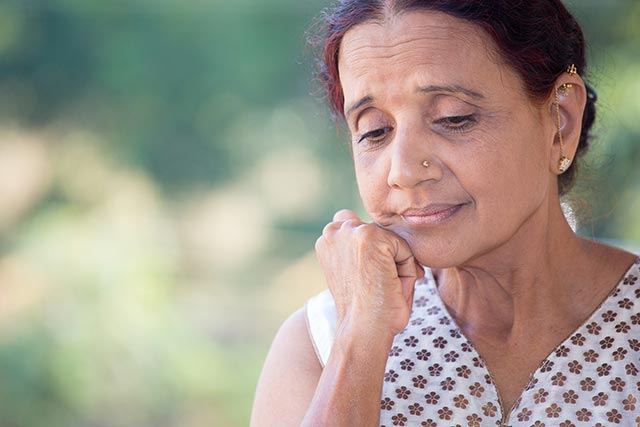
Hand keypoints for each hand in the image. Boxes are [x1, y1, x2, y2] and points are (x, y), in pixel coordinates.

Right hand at [315, 209, 424, 338]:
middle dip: (387, 257)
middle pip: (380, 232)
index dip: (372, 252)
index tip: (369, 279)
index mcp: (327, 239)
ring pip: (393, 240)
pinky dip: (405, 268)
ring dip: (396, 263)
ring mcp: (351, 232)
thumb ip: (359, 243)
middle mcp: (333, 231)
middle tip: (379, 286)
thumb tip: (371, 223)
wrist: (363, 330)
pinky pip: (403, 247)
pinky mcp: (369, 237)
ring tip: (385, 286)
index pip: (361, 227)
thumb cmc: (363, 307)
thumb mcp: (355, 269)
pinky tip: (391, 284)